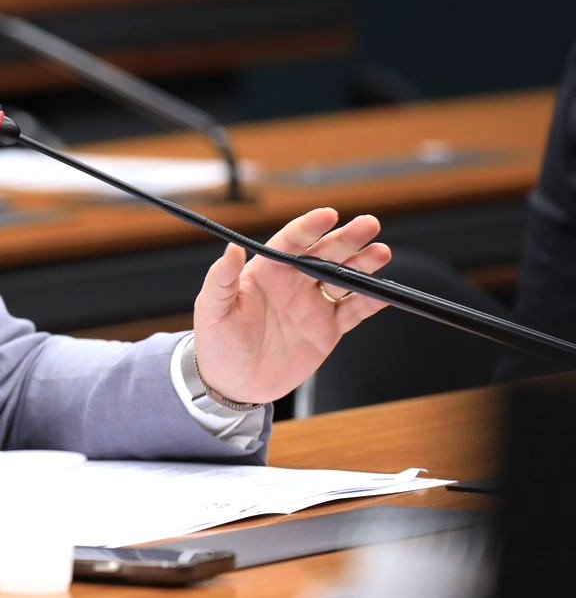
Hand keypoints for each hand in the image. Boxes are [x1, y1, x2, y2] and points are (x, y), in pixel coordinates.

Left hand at [192, 207, 390, 403]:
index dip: (310, 227)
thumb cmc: (216, 343)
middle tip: (368, 224)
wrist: (233, 384)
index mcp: (266, 272)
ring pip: (343, 279)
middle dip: (346, 239)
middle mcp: (293, 283)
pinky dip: (370, 303)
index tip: (329, 214)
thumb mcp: (212, 310)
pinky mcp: (327, 331)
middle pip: (324, 255)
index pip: (291, 242)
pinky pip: (353, 312)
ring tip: (381, 252)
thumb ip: (222, 279)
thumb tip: (231, 247)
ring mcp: (313, 306)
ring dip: (363, 265)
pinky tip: (386, 293)